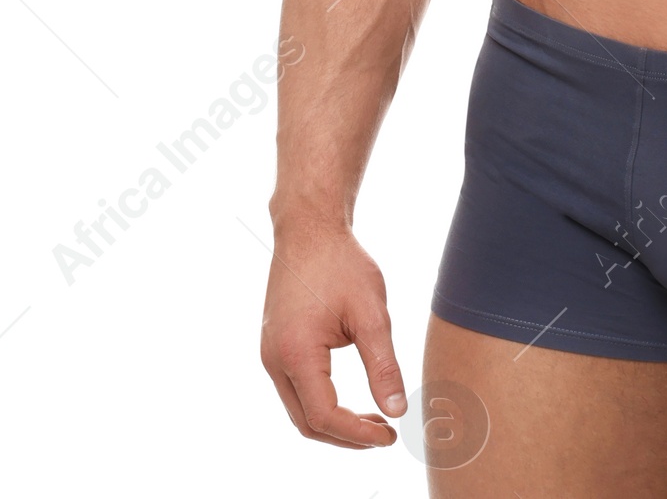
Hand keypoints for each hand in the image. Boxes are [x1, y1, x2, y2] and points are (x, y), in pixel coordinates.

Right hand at [260, 222, 405, 447]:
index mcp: (296, 353)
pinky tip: (351, 399)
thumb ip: (383, 365)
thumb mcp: (371, 313)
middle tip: (384, 434)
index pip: (325, 416)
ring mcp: (271, 354)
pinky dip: (322, 404)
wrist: (309, 229)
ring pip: (299, 410)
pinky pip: (296, 390)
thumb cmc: (342, 264)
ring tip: (373, 420)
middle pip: (307, 422)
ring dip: (334, 423)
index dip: (358, 433)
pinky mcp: (275, 347)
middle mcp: (275, 360)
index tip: (389, 435)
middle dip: (346, 436)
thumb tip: (396, 410)